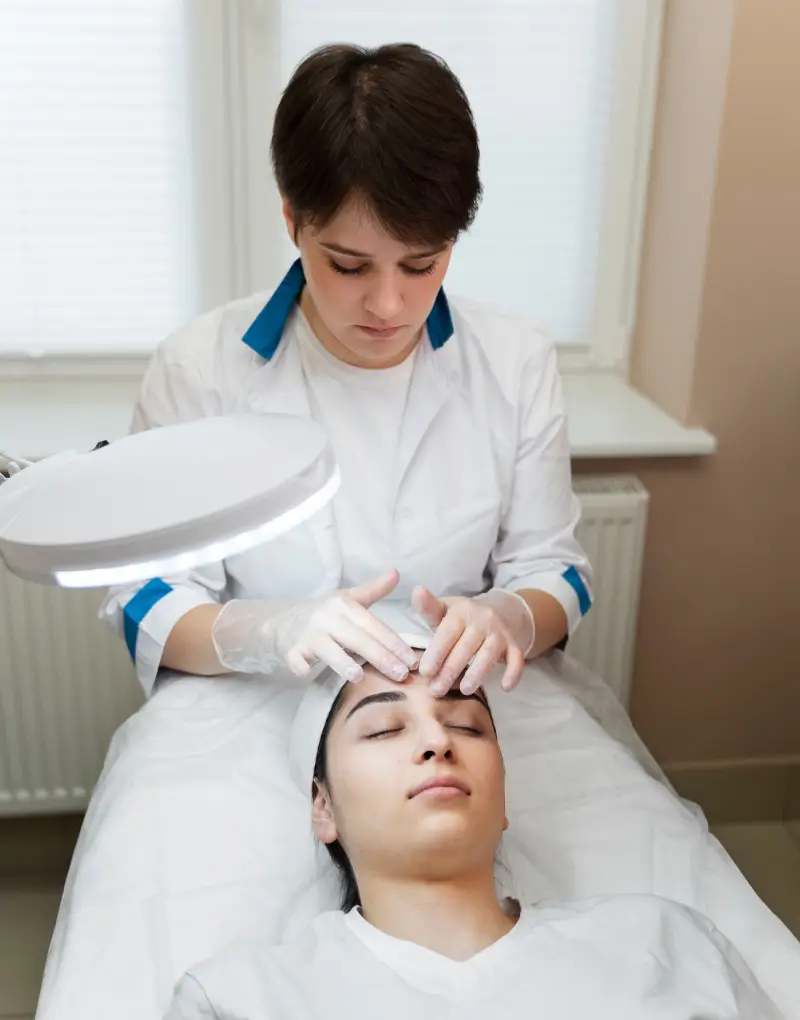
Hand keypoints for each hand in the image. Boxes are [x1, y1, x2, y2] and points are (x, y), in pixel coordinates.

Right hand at [212, 569, 419, 682]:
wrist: (283, 621)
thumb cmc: (325, 614)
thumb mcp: (349, 599)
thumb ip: (374, 590)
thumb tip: (397, 572)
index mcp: (344, 606)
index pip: (374, 626)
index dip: (394, 643)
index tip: (412, 660)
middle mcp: (327, 617)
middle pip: (357, 639)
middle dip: (381, 657)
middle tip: (401, 675)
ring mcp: (308, 634)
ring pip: (328, 649)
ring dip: (342, 662)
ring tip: (358, 677)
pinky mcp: (291, 649)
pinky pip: (295, 657)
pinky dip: (299, 663)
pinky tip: (305, 672)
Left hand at [411, 586, 533, 695]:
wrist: (501, 611)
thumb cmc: (462, 618)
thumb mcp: (444, 610)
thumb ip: (429, 607)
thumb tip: (416, 591)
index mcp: (461, 611)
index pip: (447, 633)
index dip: (436, 652)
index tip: (425, 671)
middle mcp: (482, 619)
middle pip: (466, 647)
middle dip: (450, 670)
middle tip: (436, 690)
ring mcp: (500, 632)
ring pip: (489, 654)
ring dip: (477, 673)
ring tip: (464, 691)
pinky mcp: (514, 644)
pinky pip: (517, 659)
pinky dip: (513, 673)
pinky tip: (505, 687)